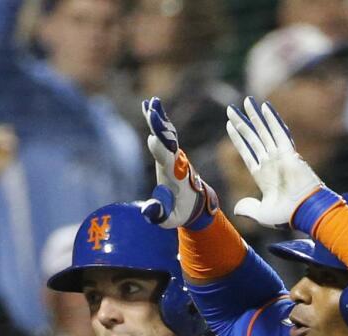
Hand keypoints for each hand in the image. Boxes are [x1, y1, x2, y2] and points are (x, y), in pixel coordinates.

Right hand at [139, 97, 218, 228]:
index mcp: (176, 175)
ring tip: (151, 103)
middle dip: (160, 128)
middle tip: (152, 111)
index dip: (161, 151)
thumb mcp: (171, 220)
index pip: (167, 161)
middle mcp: (176, 161)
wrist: (197, 204)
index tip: (153, 140)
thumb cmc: (182, 212)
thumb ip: (160, 216)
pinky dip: (158, 119)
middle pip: (168, 141)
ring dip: (159, 118)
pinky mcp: (171, 151)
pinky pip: (165, 132)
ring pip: (167, 133)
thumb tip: (150, 210)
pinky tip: (150, 106)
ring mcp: (174, 154)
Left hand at [226, 97, 322, 228]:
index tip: (229, 126)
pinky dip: (271, 120)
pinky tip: (263, 107)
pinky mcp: (288, 152)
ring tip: (245, 101)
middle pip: (253, 138)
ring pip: (262, 132)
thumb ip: (248, 209)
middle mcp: (270, 162)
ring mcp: (279, 156)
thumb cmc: (286, 215)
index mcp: (262, 175)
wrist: (304, 211)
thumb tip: (236, 209)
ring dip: (253, 117)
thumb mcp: (261, 214)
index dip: (238, 139)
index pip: (247, 152)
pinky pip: (278, 132)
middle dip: (241, 123)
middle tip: (230, 109)